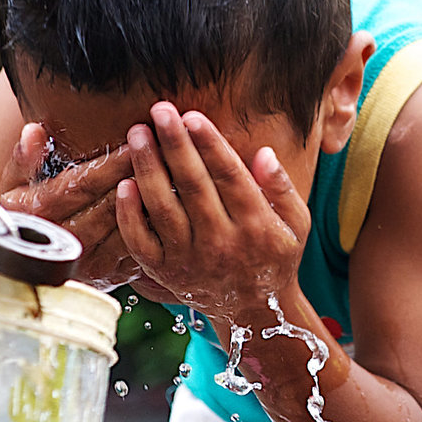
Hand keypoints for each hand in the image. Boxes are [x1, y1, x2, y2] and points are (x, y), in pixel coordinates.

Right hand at [0, 122, 176, 297]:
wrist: (25, 266)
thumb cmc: (20, 216)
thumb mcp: (10, 188)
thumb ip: (22, 160)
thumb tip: (33, 132)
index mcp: (40, 216)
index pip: (81, 185)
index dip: (110, 162)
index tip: (137, 137)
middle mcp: (66, 242)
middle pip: (111, 205)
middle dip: (141, 174)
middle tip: (169, 147)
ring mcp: (92, 263)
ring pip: (131, 227)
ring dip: (155, 199)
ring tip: (179, 169)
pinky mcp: (114, 275)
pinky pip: (141, 246)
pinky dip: (159, 224)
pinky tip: (176, 200)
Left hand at [112, 104, 308, 328]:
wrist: (255, 311)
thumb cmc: (275, 257)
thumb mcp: (297, 224)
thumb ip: (283, 188)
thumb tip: (263, 153)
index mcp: (256, 226)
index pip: (229, 176)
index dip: (210, 144)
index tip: (193, 116)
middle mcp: (222, 243)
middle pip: (192, 186)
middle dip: (174, 144)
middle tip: (159, 111)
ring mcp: (190, 260)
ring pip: (162, 209)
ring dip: (147, 168)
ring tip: (137, 134)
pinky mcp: (165, 272)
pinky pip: (141, 242)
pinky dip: (129, 214)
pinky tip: (125, 184)